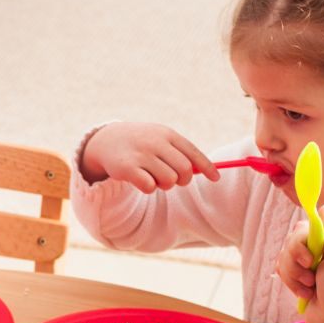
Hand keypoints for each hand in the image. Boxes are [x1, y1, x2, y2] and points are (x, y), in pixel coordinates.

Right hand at [78, 122, 218, 191]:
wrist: (107, 140)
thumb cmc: (142, 143)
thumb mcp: (161, 140)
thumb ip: (180, 153)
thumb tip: (203, 171)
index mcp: (167, 134)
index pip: (193, 153)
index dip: (208, 167)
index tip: (217, 178)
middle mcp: (156, 142)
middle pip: (185, 170)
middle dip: (183, 180)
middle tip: (175, 180)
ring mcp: (141, 155)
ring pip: (169, 181)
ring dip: (164, 185)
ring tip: (154, 177)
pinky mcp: (127, 168)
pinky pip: (150, 187)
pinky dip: (149, 188)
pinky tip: (141, 180)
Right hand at [275, 204, 323, 322]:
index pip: (305, 226)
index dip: (301, 241)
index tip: (309, 258)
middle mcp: (320, 248)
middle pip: (290, 241)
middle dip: (295, 261)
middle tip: (311, 274)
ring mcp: (308, 263)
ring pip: (283, 258)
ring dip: (293, 276)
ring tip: (310, 287)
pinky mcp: (298, 277)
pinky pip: (281, 271)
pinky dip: (290, 284)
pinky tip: (305, 293)